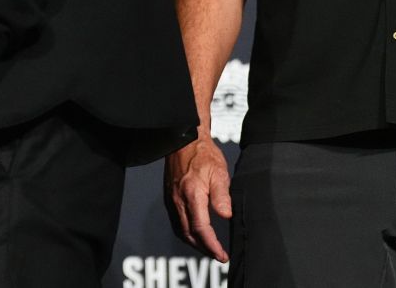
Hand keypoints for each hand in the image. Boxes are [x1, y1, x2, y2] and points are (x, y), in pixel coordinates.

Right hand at [163, 136, 231, 262]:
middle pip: (188, 233)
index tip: (222, 255)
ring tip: (208, 248)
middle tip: (218, 255)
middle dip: (203, 248)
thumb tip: (226, 216)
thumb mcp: (218, 172)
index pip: (200, 228)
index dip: (211, 245)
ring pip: (180, 229)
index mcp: (192, 195)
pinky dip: (185, 232)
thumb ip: (221, 195)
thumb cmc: (204, 155)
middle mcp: (178, 199)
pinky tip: (194, 232)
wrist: (184, 140)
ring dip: (193, 242)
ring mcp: (171, 198)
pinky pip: (175, 220)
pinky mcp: (169, 196)